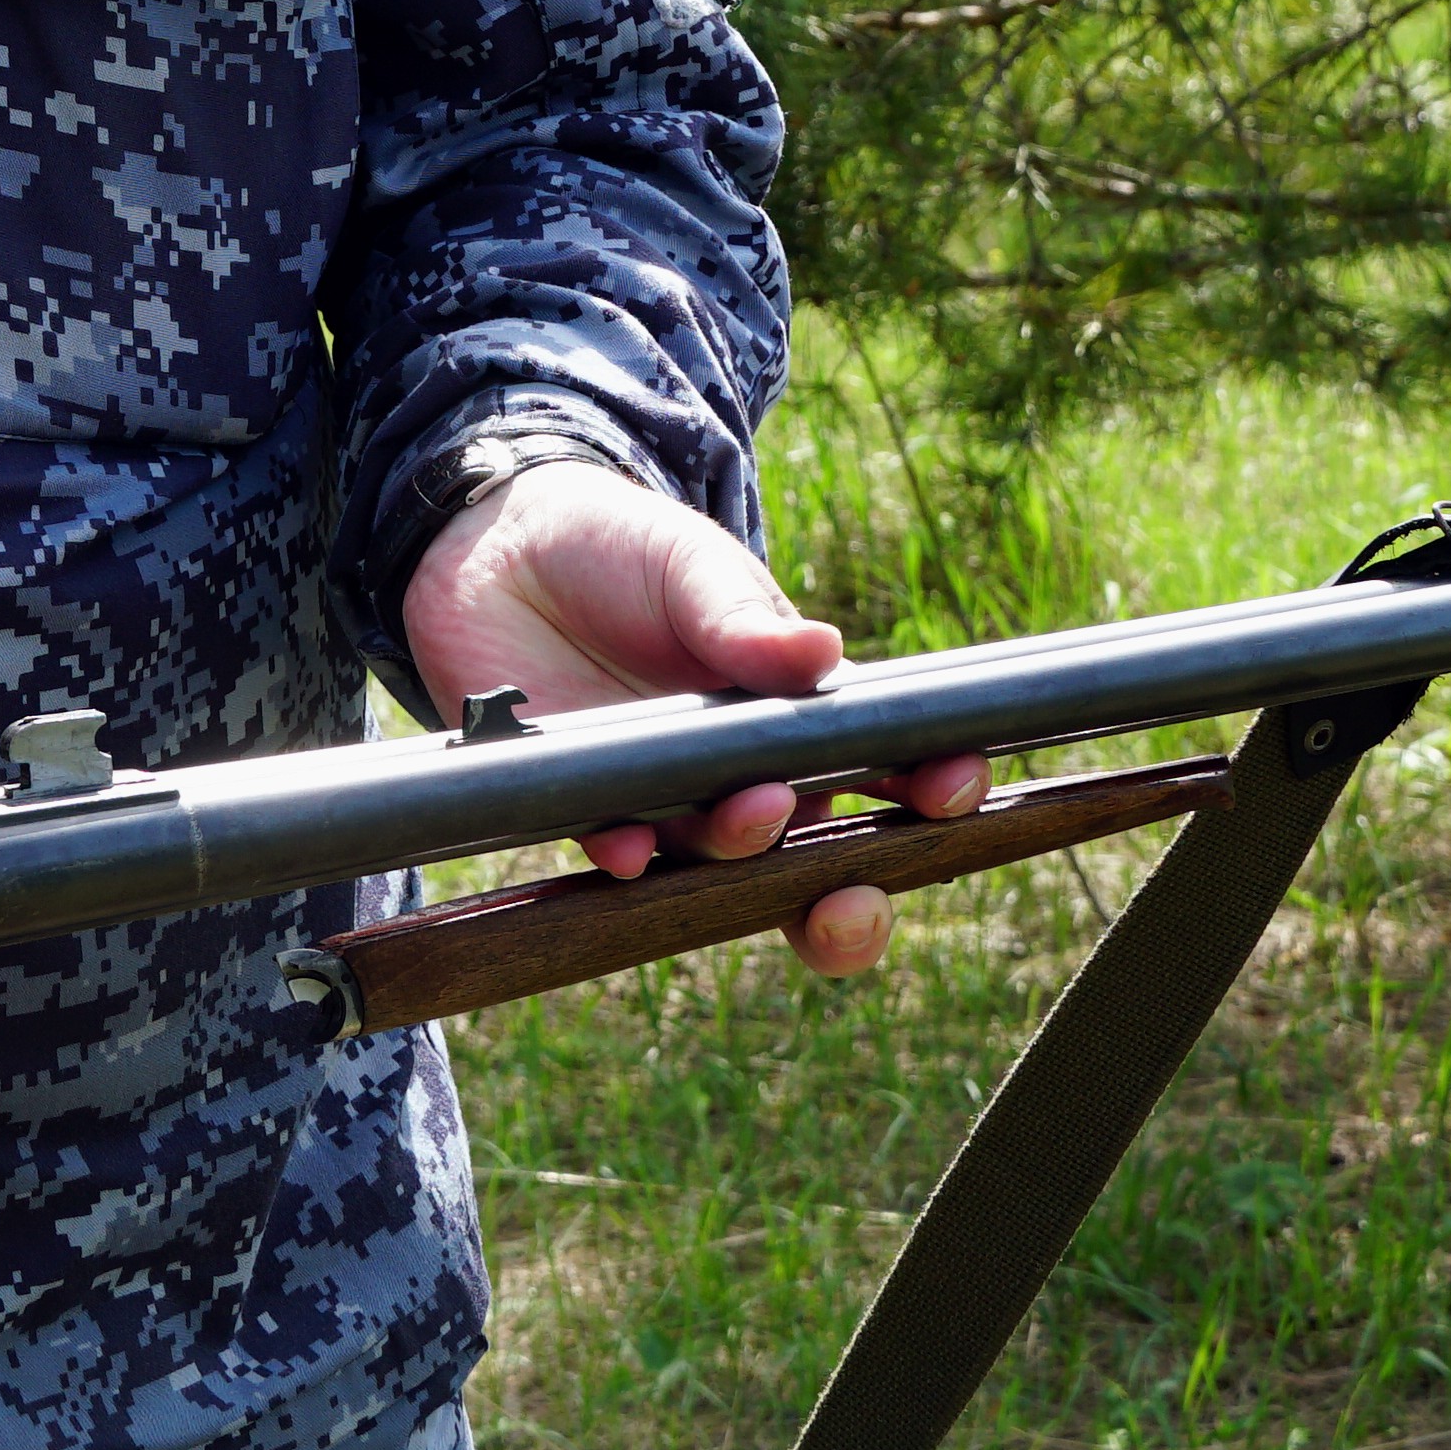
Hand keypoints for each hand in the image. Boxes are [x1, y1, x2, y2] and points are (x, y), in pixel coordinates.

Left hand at [397, 460, 985, 978]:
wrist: (499, 548)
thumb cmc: (626, 551)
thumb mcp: (692, 564)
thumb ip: (747, 617)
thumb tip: (823, 652)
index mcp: (799, 716)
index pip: (885, 771)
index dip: (929, 792)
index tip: (951, 786)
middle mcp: (746, 775)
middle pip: (817, 867)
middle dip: (847, 901)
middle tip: (854, 895)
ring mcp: (671, 801)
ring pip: (723, 871)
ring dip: (743, 854)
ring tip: (750, 811)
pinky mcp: (589, 808)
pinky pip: (617, 856)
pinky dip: (627, 859)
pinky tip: (626, 850)